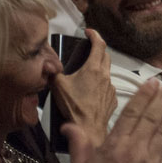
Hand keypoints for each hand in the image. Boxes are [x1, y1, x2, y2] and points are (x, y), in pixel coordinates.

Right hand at [52, 29, 117, 148]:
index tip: (89, 32)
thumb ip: (53, 73)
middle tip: (88, 50)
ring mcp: (111, 88)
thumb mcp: (58, 87)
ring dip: (99, 68)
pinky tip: (91, 92)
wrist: (88, 130)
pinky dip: (101, 84)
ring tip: (86, 74)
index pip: (99, 44)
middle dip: (98, 49)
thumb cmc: (74, 108)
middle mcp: (105, 76)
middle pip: (105, 56)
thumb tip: (49, 66)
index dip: (94, 34)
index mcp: (94, 69)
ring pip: (107, 72)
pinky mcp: (112, 99)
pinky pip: (108, 86)